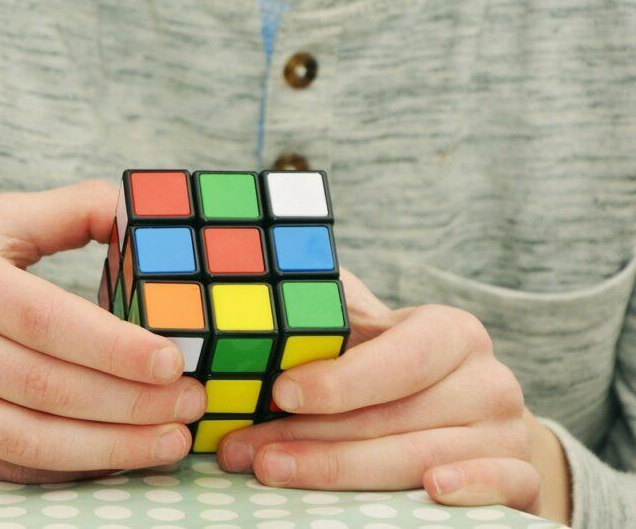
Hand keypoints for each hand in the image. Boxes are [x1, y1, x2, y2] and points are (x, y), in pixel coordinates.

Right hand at [0, 180, 205, 482]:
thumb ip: (69, 213)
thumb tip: (141, 213)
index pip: (45, 320)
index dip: (114, 346)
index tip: (173, 360)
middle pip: (46, 387)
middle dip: (130, 402)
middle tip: (192, 403)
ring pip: (30, 440)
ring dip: (110, 448)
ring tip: (170, 442)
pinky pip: (8, 467)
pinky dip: (68, 468)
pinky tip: (116, 458)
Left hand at [217, 271, 570, 522]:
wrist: (469, 425)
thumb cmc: (395, 377)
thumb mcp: (367, 338)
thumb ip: (330, 315)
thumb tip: (271, 280)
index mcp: (451, 334)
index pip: (399, 357)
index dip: (340, 379)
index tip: (281, 393)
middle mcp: (489, 380)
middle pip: (396, 416)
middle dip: (311, 436)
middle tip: (249, 452)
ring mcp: (509, 432)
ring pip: (425, 457)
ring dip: (343, 471)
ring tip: (275, 473)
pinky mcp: (524, 479)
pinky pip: (503, 487)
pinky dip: (470, 489)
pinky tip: (431, 492)